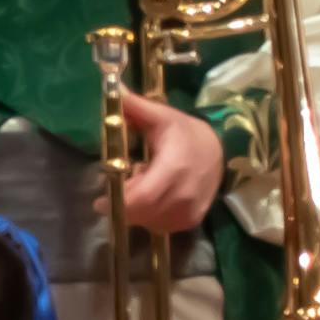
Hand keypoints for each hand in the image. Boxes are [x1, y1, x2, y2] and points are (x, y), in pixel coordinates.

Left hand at [109, 90, 222, 231]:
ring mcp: (189, 212)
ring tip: (143, 186)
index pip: (143, 197)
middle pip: (142, 213)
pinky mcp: (190, 221)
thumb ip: (137, 108)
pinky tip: (155, 197)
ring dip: (137, 209)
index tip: (100, 201)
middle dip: (124, 204)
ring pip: (149, 222)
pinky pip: (160, 226)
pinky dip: (150, 216)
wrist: (219, 151)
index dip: (120, 202)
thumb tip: (114, 93)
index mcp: (175, 168)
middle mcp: (184, 195)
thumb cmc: (186, 133)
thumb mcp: (162, 117)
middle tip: (122, 186)